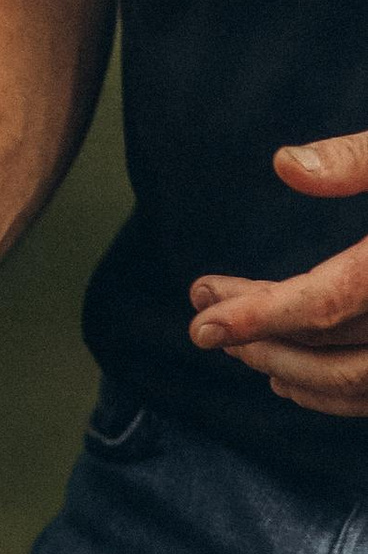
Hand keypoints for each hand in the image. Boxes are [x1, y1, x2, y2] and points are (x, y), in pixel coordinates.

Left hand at [188, 136, 367, 414]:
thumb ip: (361, 158)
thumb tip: (284, 164)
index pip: (332, 299)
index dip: (262, 315)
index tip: (202, 322)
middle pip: (336, 352)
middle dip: (263, 341)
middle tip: (206, 318)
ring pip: (358, 384)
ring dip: (290, 371)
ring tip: (238, 347)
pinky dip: (333, 396)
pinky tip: (291, 380)